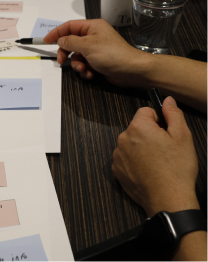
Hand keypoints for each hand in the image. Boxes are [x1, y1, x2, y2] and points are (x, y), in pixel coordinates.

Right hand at [44, 18, 150, 87]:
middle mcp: (93, 36)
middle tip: (62, 62)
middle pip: (71, 43)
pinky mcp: (99, 61)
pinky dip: (85, 70)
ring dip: (77, 64)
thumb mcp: (87, 46)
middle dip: (67, 54)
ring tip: (84, 70)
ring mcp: (96, 50)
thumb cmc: (111, 54)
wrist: (133, 71)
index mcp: (92, 27)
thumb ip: (70, 42)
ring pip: (77, 56)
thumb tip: (60, 40)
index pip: (69, 26)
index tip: (46, 41)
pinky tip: (90, 74)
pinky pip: (84, 64)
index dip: (56, 33)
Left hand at [113, 97, 200, 215]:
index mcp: (138, 127)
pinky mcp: (117, 170)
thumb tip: (167, 100)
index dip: (159, 121)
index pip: (145, 112)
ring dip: (142, 149)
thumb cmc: (177, 169)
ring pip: (131, 144)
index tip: (166, 132)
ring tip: (158, 163)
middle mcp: (123, 139)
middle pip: (137, 128)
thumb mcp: (183, 136)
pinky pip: (126, 159)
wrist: (168, 198)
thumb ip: (173, 114)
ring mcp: (118, 155)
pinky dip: (136, 162)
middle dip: (150, 135)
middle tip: (166, 150)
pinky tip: (149, 171)